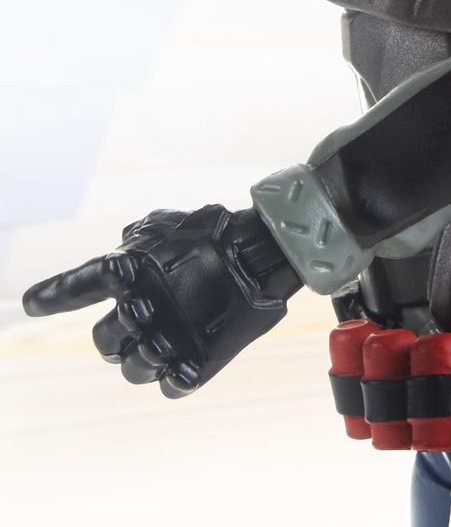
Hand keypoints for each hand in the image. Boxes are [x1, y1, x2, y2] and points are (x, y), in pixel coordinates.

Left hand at [23, 206, 300, 397]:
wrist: (260, 255)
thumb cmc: (215, 233)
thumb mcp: (167, 224)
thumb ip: (137, 240)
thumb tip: (118, 250)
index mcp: (127, 272)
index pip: (77, 287)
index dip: (51, 296)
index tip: (30, 304)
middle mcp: (138, 308)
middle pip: (103, 342)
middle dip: (116, 336)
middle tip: (143, 320)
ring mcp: (165, 340)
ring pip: (133, 369)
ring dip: (145, 358)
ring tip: (167, 340)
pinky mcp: (194, 365)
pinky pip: (170, 385)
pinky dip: (176, 374)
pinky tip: (189, 356)